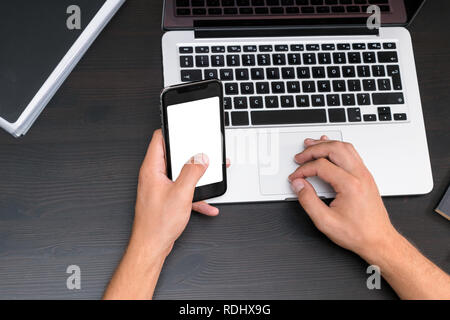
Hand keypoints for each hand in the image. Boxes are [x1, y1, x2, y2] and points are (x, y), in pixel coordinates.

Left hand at [130, 129, 225, 258]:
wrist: (152, 246)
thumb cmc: (157, 224)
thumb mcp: (181, 193)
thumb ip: (193, 172)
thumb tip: (201, 158)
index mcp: (152, 169)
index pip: (159, 138)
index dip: (173, 130)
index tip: (185, 127)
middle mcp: (153, 175)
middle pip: (173, 155)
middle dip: (190, 153)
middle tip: (203, 150)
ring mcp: (159, 187)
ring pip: (180, 173)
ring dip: (195, 175)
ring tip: (209, 175)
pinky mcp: (166, 198)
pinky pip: (183, 190)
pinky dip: (195, 194)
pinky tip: (206, 203)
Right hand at [288, 136, 397, 259]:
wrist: (378, 241)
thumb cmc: (358, 233)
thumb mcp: (325, 222)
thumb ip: (308, 201)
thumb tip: (299, 185)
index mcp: (350, 185)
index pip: (321, 166)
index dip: (303, 170)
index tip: (296, 177)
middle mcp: (360, 176)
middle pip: (334, 149)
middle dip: (313, 150)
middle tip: (300, 156)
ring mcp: (364, 174)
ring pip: (344, 147)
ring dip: (326, 144)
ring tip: (311, 145)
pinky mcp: (365, 176)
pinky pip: (351, 153)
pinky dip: (337, 147)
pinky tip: (329, 147)